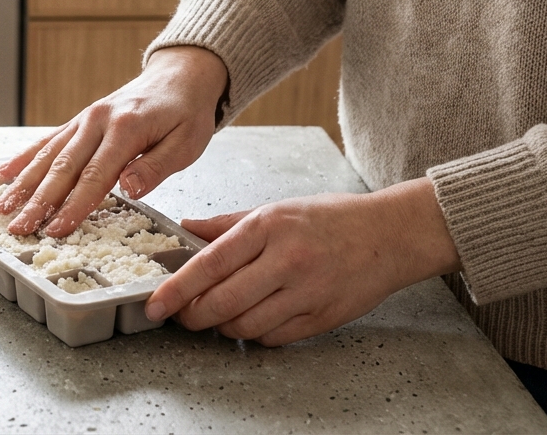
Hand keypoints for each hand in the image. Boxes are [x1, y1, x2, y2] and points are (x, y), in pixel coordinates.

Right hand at [0, 45, 228, 236]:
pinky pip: (48, 140)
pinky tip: (3, 172)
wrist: (181, 75)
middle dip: (37, 201)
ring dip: (22, 183)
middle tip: (17, 228)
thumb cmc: (186, 113)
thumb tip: (127, 188)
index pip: (94, 176)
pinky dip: (23, 157)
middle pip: (62, 168)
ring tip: (0, 207)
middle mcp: (97, 121)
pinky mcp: (79, 120)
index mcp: (126, 129)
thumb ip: (156, 166)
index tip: (55, 229)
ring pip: (48, 155)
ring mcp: (85, 119)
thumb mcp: (186, 143)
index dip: (73, 205)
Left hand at [144, 178, 461, 345]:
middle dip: (193, 316)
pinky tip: (254, 319)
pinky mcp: (322, 318)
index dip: (177, 289)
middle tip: (182, 315)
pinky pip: (273, 338)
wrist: (390, 235)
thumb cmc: (331, 218)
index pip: (209, 264)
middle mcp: (285, 260)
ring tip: (220, 314)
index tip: (155, 305)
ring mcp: (305, 292)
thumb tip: (185, 227)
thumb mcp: (275, 209)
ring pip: (244, 326)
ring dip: (223, 326)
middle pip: (222, 303)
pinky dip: (254, 334)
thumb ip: (226, 224)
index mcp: (267, 227)